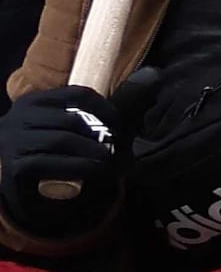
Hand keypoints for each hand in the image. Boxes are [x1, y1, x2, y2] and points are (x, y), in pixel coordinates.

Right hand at [0, 83, 129, 233]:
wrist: (33, 198)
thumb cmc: (63, 158)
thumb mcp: (87, 130)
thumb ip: (117, 106)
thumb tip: (155, 74)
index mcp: (36, 101)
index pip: (79, 94)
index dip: (108, 111)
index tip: (120, 130)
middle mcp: (18, 117)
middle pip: (72, 118)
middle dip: (104, 136)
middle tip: (120, 152)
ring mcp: (10, 142)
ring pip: (61, 140)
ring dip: (95, 154)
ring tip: (111, 164)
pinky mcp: (11, 167)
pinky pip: (47, 163)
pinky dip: (79, 168)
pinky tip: (95, 173)